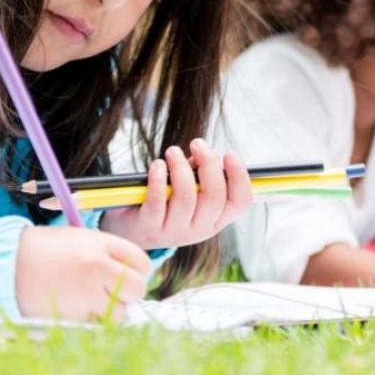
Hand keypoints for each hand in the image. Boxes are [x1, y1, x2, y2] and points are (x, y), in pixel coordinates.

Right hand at [14, 225, 152, 321]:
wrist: (8, 263)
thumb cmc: (49, 250)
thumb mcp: (83, 239)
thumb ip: (112, 255)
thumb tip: (139, 276)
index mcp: (100, 244)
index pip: (142, 263)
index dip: (137, 270)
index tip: (126, 273)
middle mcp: (95, 268)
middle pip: (137, 289)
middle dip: (129, 293)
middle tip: (112, 291)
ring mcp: (82, 295)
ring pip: (119, 314)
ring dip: (110, 312)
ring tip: (89, 301)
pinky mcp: (69, 318)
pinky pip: (95, 327)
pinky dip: (90, 323)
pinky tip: (75, 309)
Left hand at [101, 139, 252, 249]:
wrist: (133, 231)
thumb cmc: (169, 202)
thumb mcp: (191, 191)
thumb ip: (201, 174)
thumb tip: (204, 153)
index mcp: (217, 219)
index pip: (240, 202)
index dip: (240, 176)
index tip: (228, 153)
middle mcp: (200, 229)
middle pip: (215, 195)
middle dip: (208, 163)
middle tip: (197, 143)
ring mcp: (175, 232)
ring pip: (186, 196)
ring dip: (180, 166)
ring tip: (172, 151)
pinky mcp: (150, 227)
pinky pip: (158, 200)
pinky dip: (158, 177)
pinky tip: (158, 165)